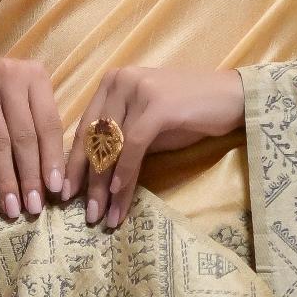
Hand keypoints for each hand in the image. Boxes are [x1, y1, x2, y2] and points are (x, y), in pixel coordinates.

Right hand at [0, 48, 68, 219]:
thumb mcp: (18, 101)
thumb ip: (35, 128)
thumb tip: (50, 180)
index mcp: (35, 75)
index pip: (49, 123)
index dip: (53, 159)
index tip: (56, 190)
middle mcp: (10, 74)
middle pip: (25, 135)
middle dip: (31, 176)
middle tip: (33, 206)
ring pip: (0, 141)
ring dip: (7, 178)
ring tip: (12, 205)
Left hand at [63, 64, 245, 227]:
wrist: (231, 99)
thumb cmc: (189, 114)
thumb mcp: (146, 126)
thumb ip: (120, 142)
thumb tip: (94, 178)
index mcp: (111, 84)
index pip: (84, 129)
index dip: (74, 164)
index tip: (65, 194)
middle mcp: (119, 81)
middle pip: (93, 139)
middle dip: (87, 181)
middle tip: (86, 213)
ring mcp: (137, 90)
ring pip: (111, 146)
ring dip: (106, 186)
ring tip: (103, 215)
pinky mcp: (156, 104)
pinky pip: (133, 145)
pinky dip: (125, 172)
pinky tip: (120, 194)